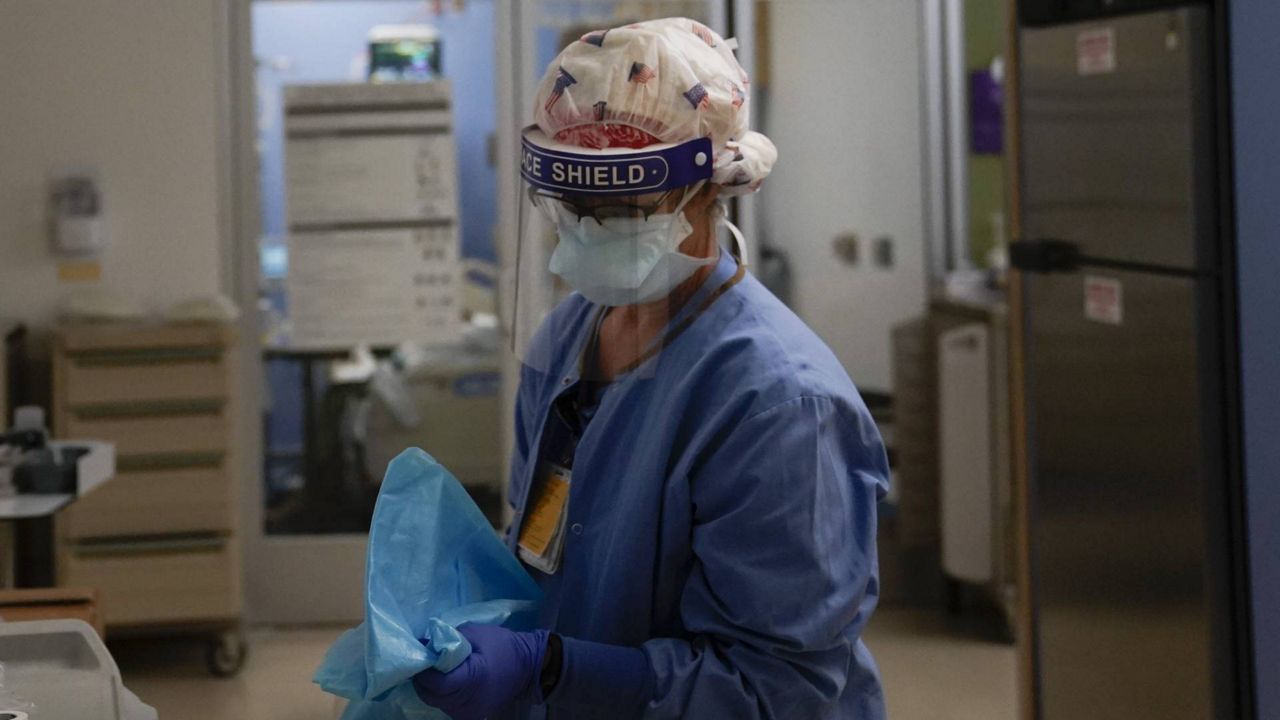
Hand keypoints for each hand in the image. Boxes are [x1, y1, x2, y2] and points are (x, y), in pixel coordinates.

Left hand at [413, 624, 549, 719]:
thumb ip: (448, 639)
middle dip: (423, 679)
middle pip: (431, 696)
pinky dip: (441, 694)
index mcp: (473, 680)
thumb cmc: (503, 645)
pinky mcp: (470, 715)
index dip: (424, 671)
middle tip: (424, 661)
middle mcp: (468, 702)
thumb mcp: (475, 633)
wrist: (527, 667)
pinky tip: (445, 680)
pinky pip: (446, 706)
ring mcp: (469, 713)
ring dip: (430, 687)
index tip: (422, 655)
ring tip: (434, 669)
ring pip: (436, 703)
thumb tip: (425, 645)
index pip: (437, 683)